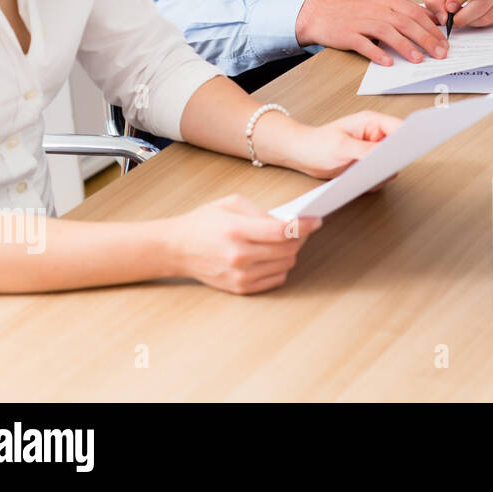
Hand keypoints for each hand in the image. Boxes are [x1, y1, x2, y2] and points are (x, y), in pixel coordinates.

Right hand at [166, 194, 322, 293]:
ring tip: (287, 240)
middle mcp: (240, 256)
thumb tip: (287, 221)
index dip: (305, 225)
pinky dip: (281, 267)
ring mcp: (240, 275)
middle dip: (301, 237)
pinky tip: (275, 255)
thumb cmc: (203, 223)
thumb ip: (261, 212)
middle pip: (288, 249)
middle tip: (303, 228)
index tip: (316, 220)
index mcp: (238, 231)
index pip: (284, 231)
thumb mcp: (231, 203)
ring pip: (285, 265)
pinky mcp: (240, 288)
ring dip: (292, 251)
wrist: (176, 249)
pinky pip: (276, 279)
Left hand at [281, 111, 402, 179]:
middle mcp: (375, 136)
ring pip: (391, 164)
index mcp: (372, 122)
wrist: (301, 155)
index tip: (415, 147)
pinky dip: (374, 181)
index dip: (411, 136)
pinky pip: (380, 175)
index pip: (400, 127)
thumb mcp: (341, 146)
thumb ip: (366, 150)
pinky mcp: (367, 164)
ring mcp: (372, 151)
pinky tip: (359, 182)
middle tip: (384, 168)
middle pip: (399, 147)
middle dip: (394, 160)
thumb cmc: (316, 143)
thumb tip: (387, 154)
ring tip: (365, 176)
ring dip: (382, 173)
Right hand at [296, 0, 446, 65]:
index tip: (445, 41)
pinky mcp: (348, 34)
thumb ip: (404, 12)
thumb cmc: (353, 10)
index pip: (416, 13)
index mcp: (388, 1)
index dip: (433, 28)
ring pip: (389, 32)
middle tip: (440, 53)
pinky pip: (365, 44)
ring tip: (418, 59)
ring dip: (406, 46)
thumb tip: (430, 21)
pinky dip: (377, 53)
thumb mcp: (381, 5)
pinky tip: (388, 62)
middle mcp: (378, 9)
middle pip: (407, 23)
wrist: (320, 12)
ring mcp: (362, 21)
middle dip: (426, 39)